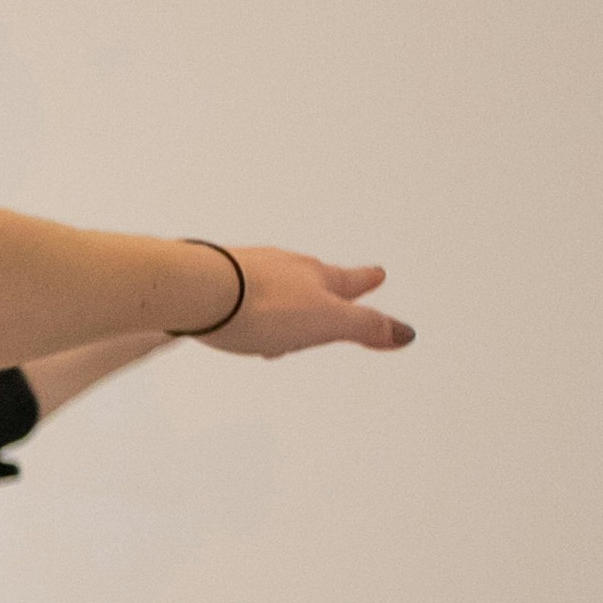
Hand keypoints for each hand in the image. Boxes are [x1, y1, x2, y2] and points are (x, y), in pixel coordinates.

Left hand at [193, 247, 412, 357]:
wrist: (197, 289)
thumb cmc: (261, 305)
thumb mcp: (326, 322)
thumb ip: (364, 327)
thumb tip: (405, 334)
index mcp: (317, 278)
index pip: (351, 282)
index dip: (366, 283)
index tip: (378, 274)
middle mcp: (284, 268)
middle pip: (312, 280)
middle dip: (325, 290)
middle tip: (338, 290)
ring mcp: (247, 271)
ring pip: (274, 285)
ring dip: (283, 300)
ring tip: (283, 315)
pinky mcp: (213, 281)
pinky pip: (235, 292)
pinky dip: (244, 305)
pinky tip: (234, 314)